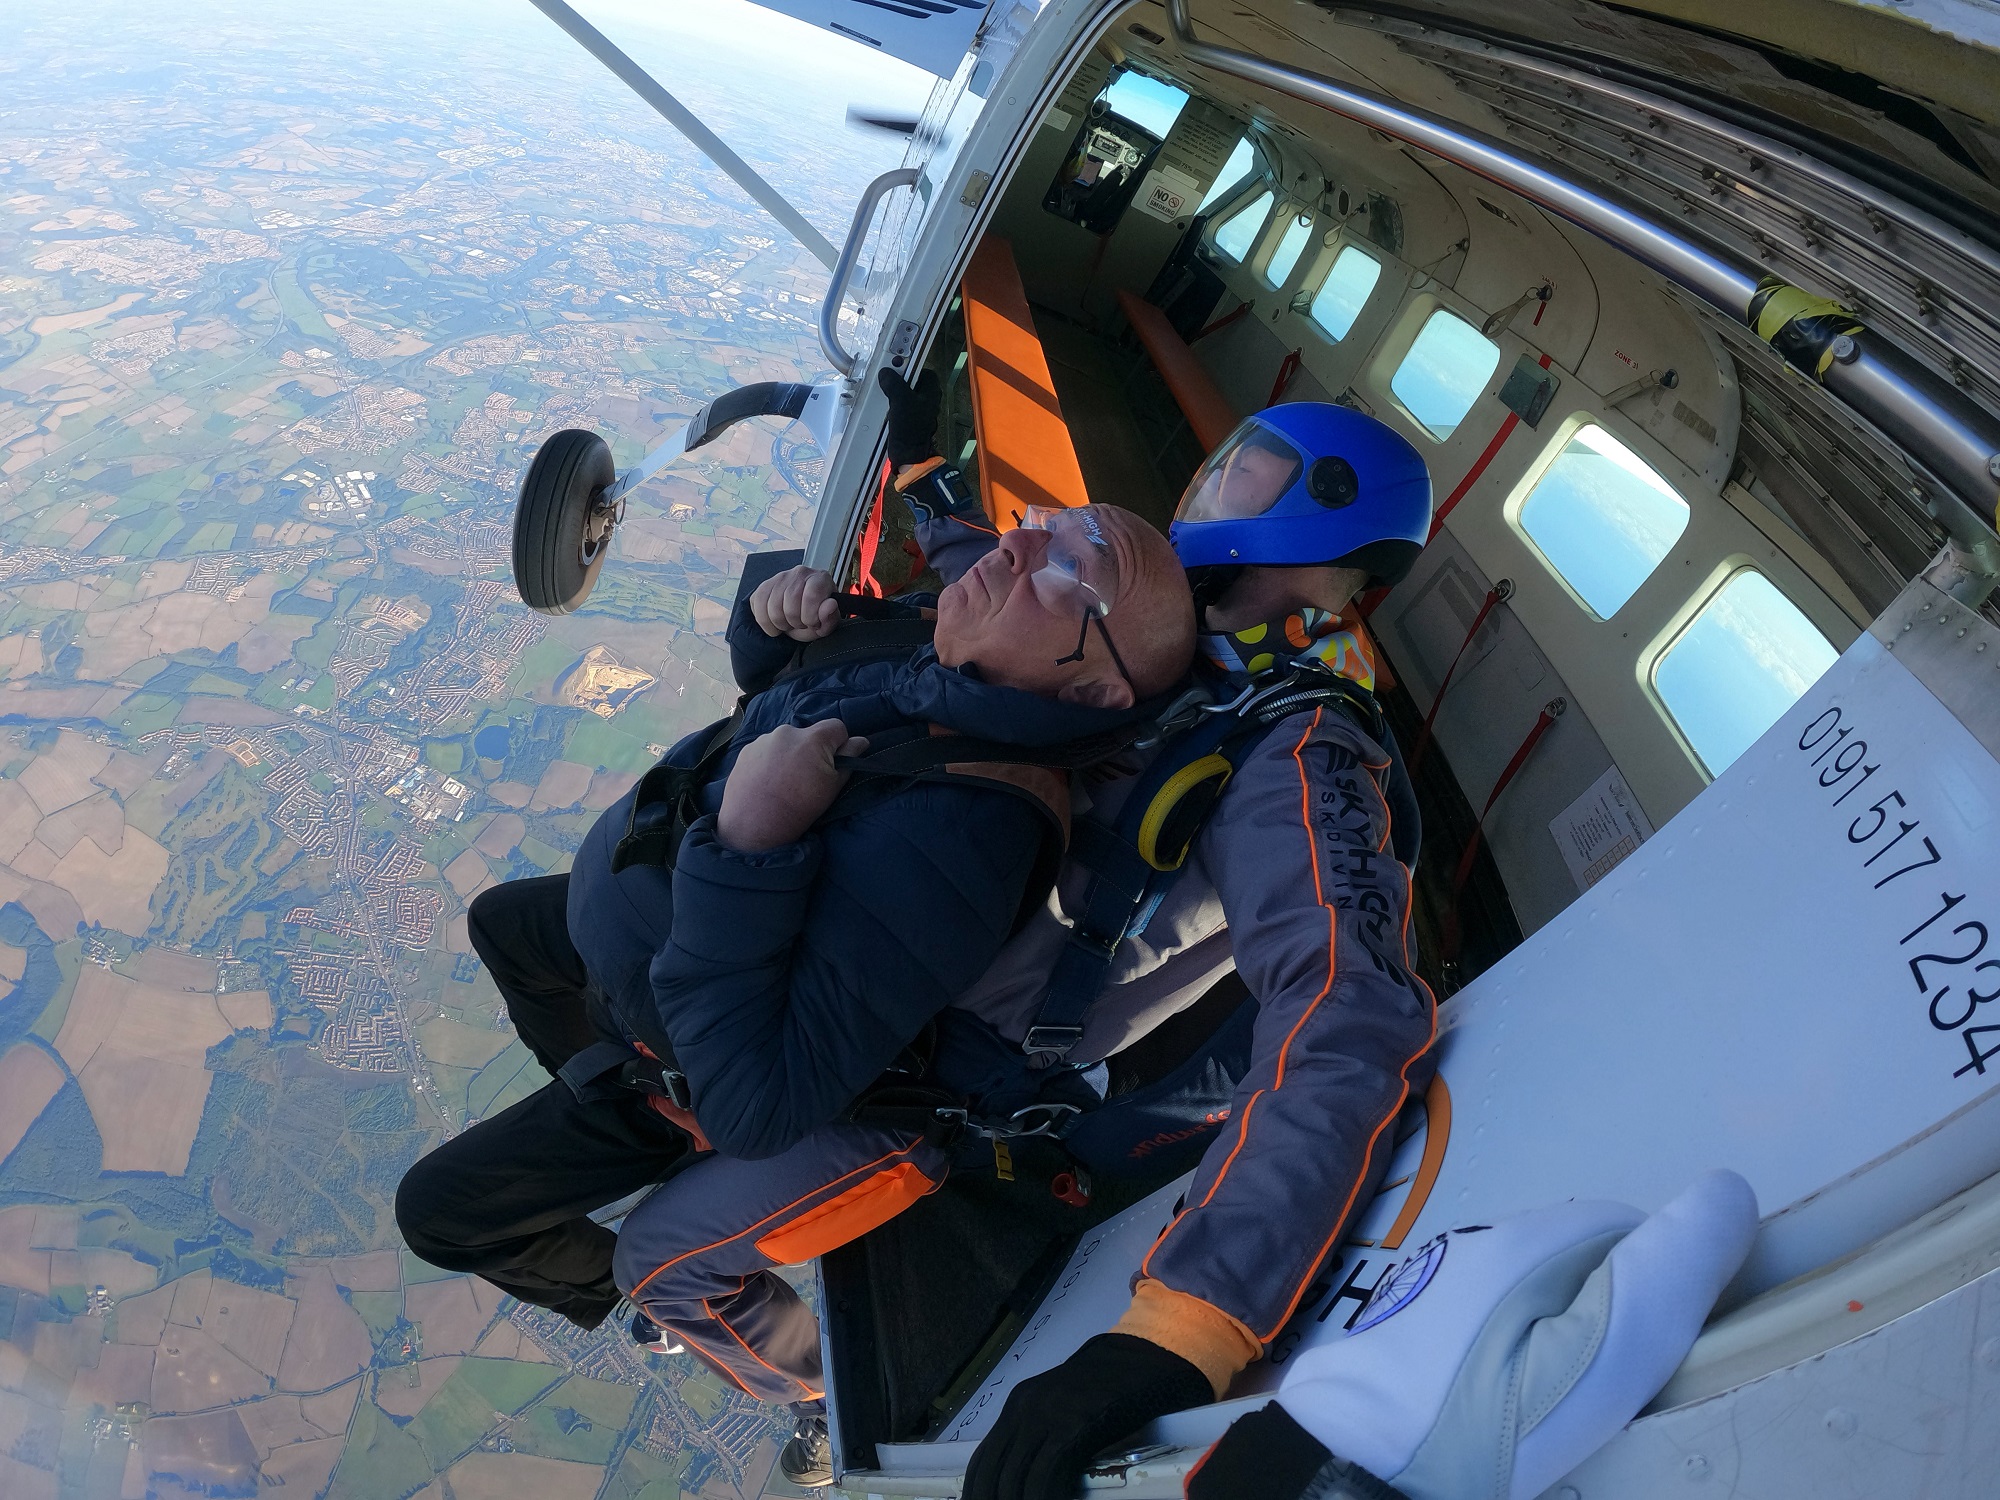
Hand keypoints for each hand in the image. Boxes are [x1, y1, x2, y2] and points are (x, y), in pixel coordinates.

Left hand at [717, 720, 867, 851]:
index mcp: (812, 738)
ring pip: (786, 742)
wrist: (752, 826)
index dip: (840, 745)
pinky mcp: (746, 751)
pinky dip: (770, 761)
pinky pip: (766, 750)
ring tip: (783, 784)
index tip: (833, 765)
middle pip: (809, 735)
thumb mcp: (832, 787)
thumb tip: (861, 742)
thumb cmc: (798, 808)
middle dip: (812, 751)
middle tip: (806, 779)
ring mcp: (763, 740)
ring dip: (790, 755)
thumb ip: (849, 759)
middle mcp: (786, 732)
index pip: (836, 727)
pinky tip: (766, 783)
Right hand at [750, 565, 838, 640]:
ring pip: (773, 606)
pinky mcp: (764, 586)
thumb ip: (831, 617)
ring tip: (789, 623)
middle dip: (795, 622)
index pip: (811, 595)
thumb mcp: (826, 624)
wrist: (798, 617)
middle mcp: (800, 573)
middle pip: (790, 602)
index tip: (813, 624)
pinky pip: (758, 604)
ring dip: (780, 623)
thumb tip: (830, 605)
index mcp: (820, 578)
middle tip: (800, 624)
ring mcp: (780, 577)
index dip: (810, 617)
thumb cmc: (814, 618)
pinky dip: (765, 622)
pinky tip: (775, 623)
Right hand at [878, 366, 940, 466]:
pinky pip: (900, 404)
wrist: (908, 454)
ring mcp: (919, 409)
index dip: (910, 367)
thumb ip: (894, 384)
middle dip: (899, 380)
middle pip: (912, 380)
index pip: (923, 370)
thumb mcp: (901, 401)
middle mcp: (928, 399)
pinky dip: (893, 404)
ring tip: (887, 394)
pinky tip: (887, 407)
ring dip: (894, 392)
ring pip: (905, 392)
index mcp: (932, 392)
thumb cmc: (911, 429)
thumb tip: (887, 373)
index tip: (897, 366)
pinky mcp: (910, 418)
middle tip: (888, 380)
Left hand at [963, 1334, 1210, 1499]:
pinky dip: (1047, 1499)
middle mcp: (1024, 1409)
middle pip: (992, 1474)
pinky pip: (1046, 1477)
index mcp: (1018, 1406)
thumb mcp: (1064, 1408)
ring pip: (1015, 1479)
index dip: (979, 1492)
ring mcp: (1047, 1417)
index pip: (983, 1461)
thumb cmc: (1109, 1390)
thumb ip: (1044, 1437)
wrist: (1144, 1359)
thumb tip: (1028, 1481)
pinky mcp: (1073, 1427)